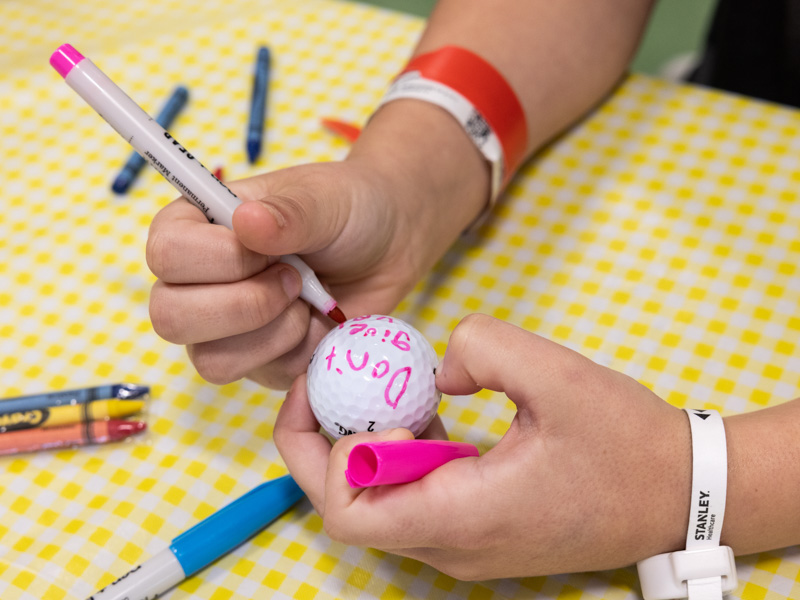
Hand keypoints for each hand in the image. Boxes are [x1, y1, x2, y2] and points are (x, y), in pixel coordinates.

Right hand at [146, 102, 488, 389]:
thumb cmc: (349, 210)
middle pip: (170, 318)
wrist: (390, 246)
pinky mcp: (259, 362)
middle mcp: (197, 281)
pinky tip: (319, 322)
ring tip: (308, 299)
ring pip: (211, 360)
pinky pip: (261, 377)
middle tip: (294, 279)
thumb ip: (288, 211)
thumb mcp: (325, 200)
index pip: (166, 255)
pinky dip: (299, 352)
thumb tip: (246, 220)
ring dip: (274, 332)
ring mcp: (224, 329)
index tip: (270, 246)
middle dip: (245, 305)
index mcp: (196, 227)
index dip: (220, 260)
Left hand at [274, 314, 692, 578]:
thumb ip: (483, 348)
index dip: (323, 453)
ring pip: (380, 505)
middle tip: (330, 382)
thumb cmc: (627, 444)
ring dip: (365, 447)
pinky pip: (414, 500)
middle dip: (325, 443)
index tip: (344, 394)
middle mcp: (454, 544)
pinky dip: (402, 456)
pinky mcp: (479, 531)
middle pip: (351, 510)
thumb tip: (436, 366)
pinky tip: (425, 413)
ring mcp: (465, 544)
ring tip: (379, 389)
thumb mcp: (559, 375)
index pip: (348, 512)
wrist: (681, 492)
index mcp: (462, 516)